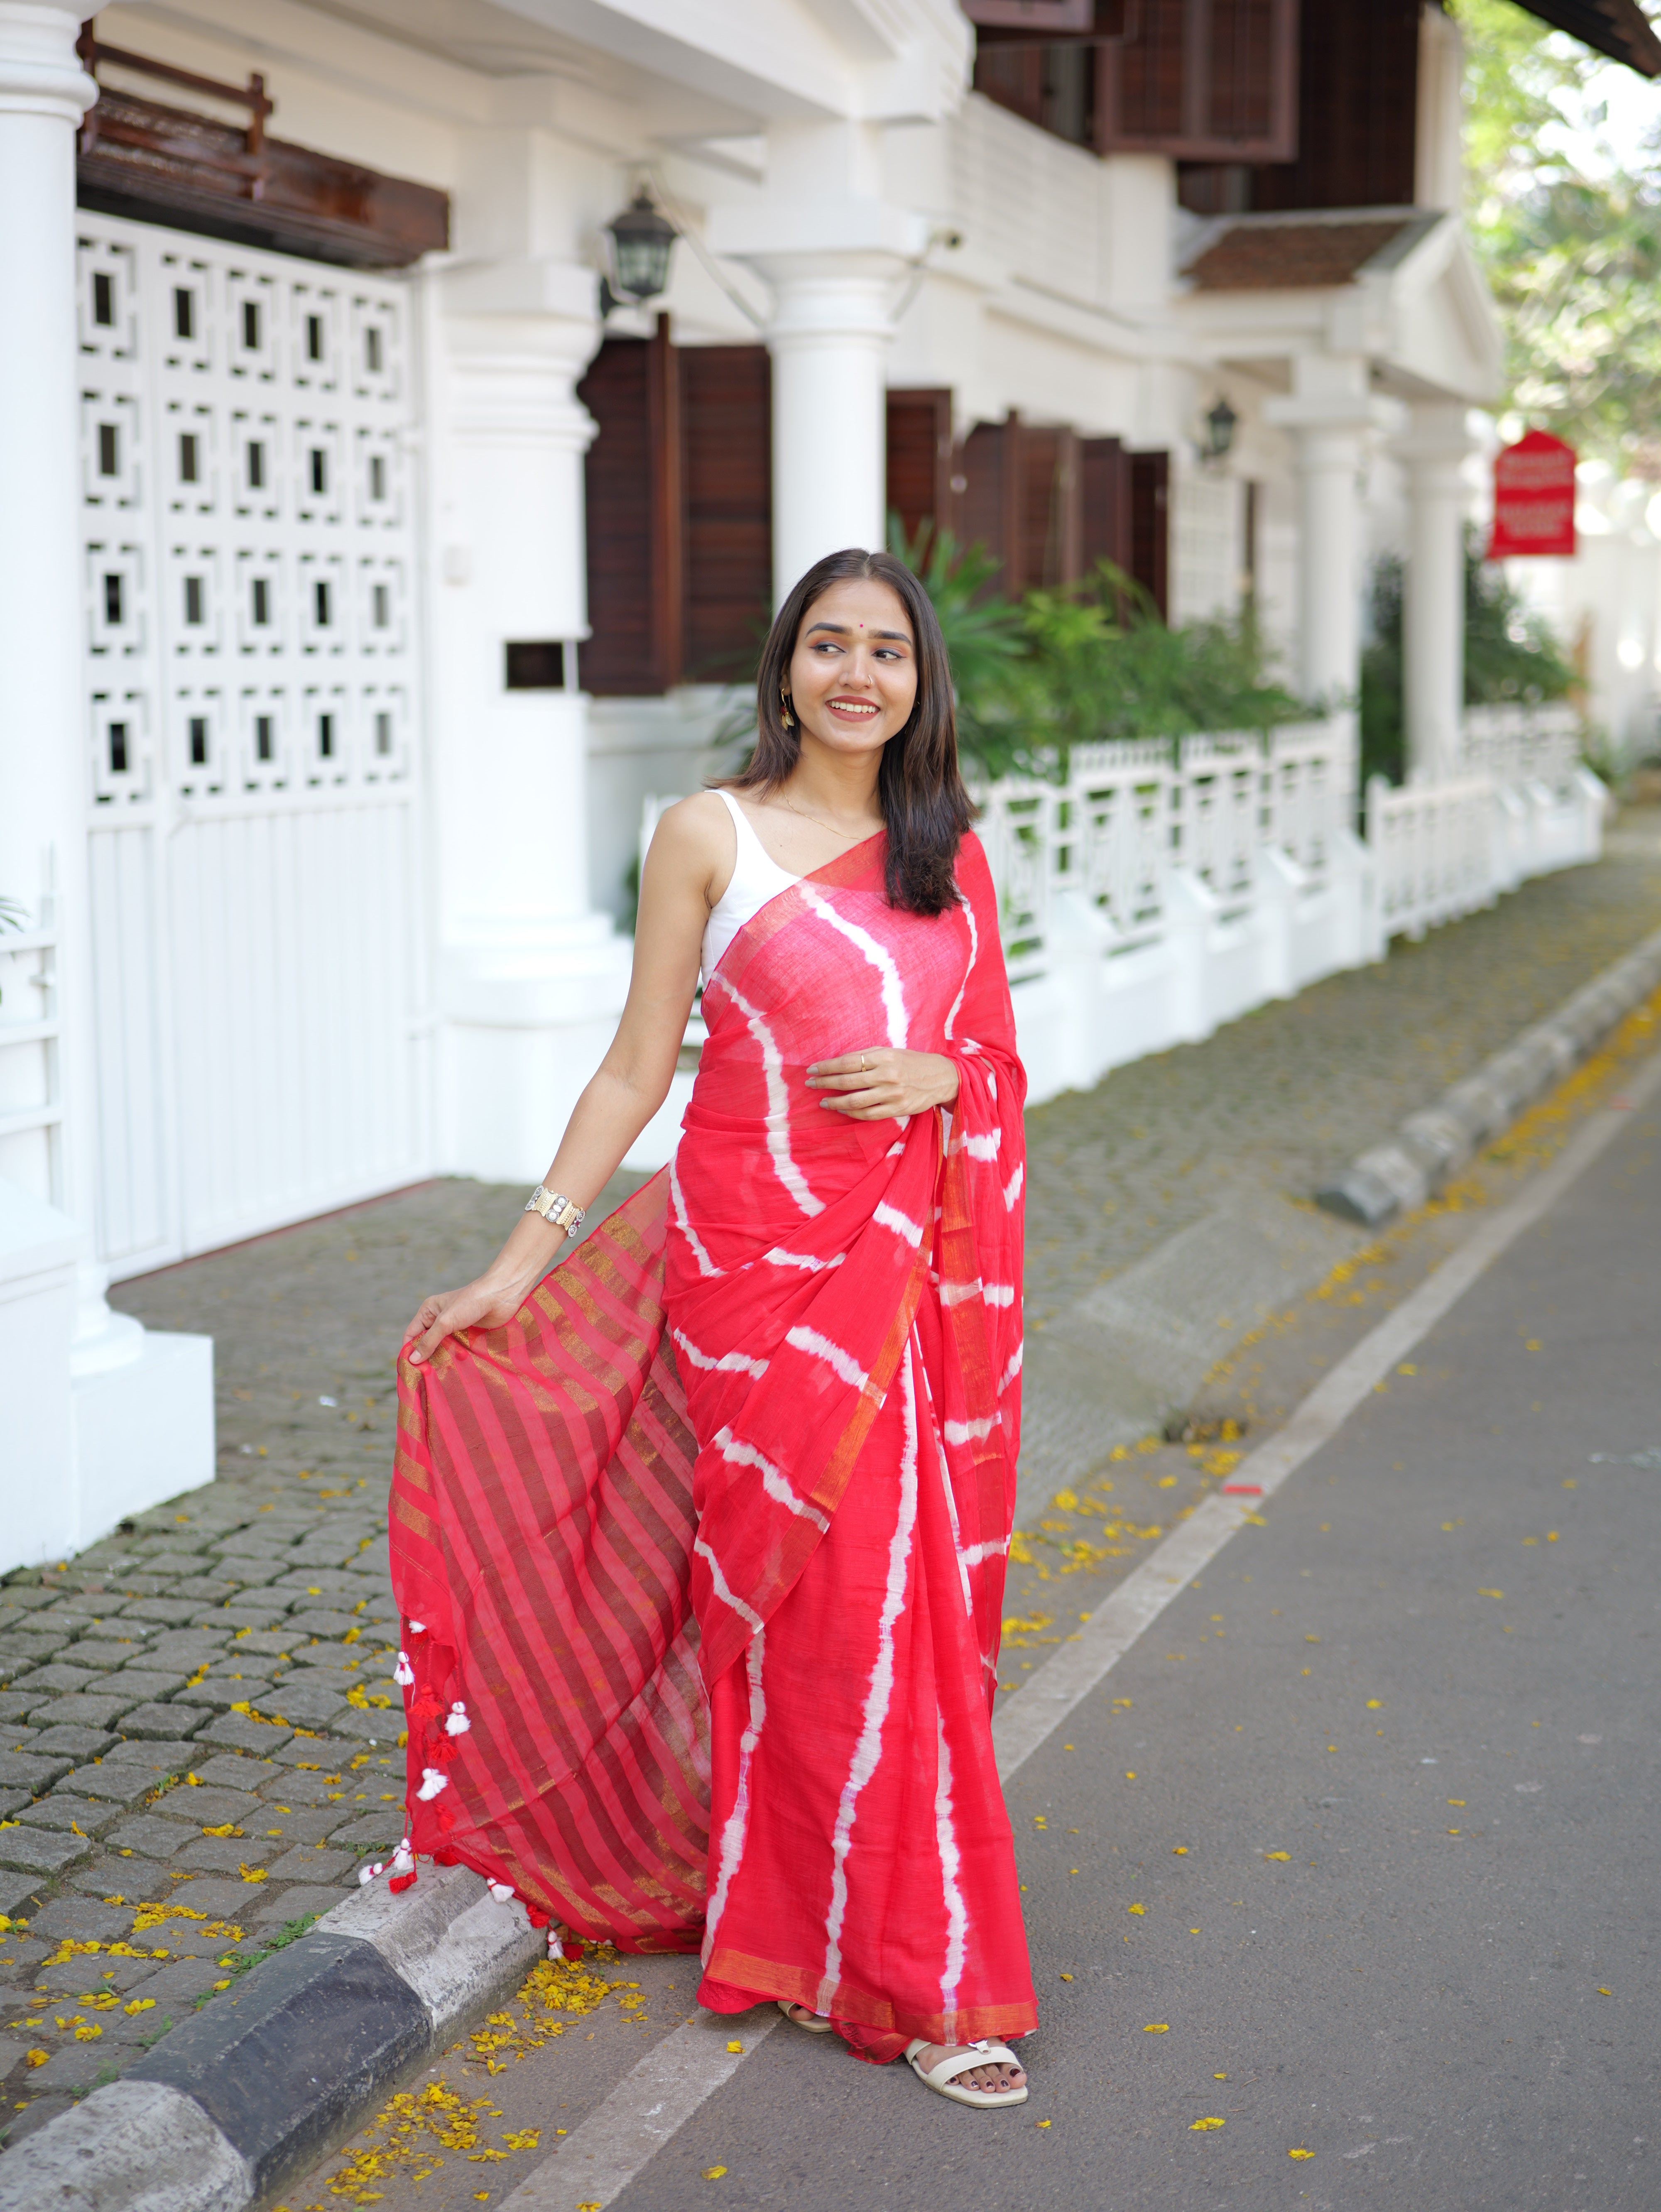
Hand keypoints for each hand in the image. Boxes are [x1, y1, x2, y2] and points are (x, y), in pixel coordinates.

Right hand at [401, 1273, 534, 1365]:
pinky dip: (455, 1359)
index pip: (411, 1333)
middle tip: (425, 1377)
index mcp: (429, 1311)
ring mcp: (455, 1327)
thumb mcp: (446, 1321)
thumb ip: (429, 1341)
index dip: (409, 1350)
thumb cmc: (471, 1302)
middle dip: (426, 1358)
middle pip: (427, 1343)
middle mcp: (440, 1319)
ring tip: (439, 1377)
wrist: (502, 1295)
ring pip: (443, 1348)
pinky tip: (454, 1371)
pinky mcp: (469, 1334)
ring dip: (441, 1360)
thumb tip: (413, 1360)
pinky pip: (457, 1349)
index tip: (409, 1369)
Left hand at [806, 1046, 959, 1120]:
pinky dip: (852, 1113)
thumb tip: (838, 1063)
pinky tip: (842, 1110)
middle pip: (848, 1081)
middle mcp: (887, 1075)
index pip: (847, 1062)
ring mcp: (893, 1094)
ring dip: (835, 1102)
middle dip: (825, 1083)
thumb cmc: (911, 1061)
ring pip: (856, 1101)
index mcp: (884, 1057)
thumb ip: (867, 1055)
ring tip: (823, 1101)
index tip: (812, 1069)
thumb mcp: (891, 1051)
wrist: (940, 1076)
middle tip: (810, 1084)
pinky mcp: (898, 1109)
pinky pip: (868, 1114)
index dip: (827, 1066)